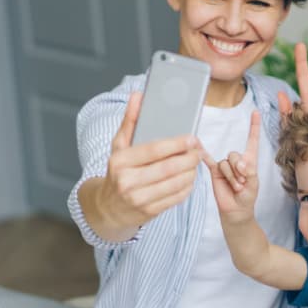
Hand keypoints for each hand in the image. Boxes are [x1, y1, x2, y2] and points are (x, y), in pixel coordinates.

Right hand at [86, 92, 202, 237]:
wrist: (108, 207)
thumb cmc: (118, 170)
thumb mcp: (119, 145)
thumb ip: (130, 120)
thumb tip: (138, 96)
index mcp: (119, 161)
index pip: (153, 150)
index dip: (176, 144)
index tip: (192, 138)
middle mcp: (127, 181)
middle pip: (168, 168)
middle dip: (189, 158)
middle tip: (199, 150)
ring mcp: (139, 199)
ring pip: (176, 184)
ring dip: (191, 172)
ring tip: (195, 162)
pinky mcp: (150, 212)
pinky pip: (176, 198)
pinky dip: (188, 186)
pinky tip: (189, 177)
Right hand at [206, 110, 260, 222]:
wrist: (236, 210)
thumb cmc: (247, 197)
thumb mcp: (253, 184)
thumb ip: (248, 171)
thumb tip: (239, 163)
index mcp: (249, 160)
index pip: (252, 140)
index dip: (254, 126)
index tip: (256, 112)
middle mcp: (236, 160)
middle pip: (235, 154)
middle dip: (239, 170)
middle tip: (242, 184)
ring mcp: (225, 165)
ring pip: (225, 163)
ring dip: (231, 176)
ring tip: (236, 187)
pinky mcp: (215, 171)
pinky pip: (209, 160)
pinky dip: (203, 154)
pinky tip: (198, 147)